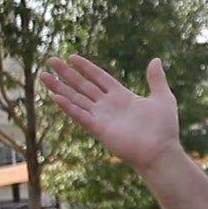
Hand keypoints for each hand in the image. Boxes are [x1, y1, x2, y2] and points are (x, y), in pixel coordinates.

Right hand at [40, 55, 180, 171]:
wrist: (161, 151)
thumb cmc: (164, 128)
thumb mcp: (163, 98)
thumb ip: (156, 79)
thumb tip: (156, 59)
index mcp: (122, 96)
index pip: (100, 78)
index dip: (86, 68)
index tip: (72, 57)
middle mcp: (109, 105)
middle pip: (83, 86)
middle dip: (67, 74)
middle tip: (51, 60)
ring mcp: (102, 117)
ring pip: (76, 99)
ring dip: (60, 88)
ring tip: (43, 76)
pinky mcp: (99, 129)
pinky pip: (80, 115)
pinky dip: (68, 107)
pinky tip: (55, 97)